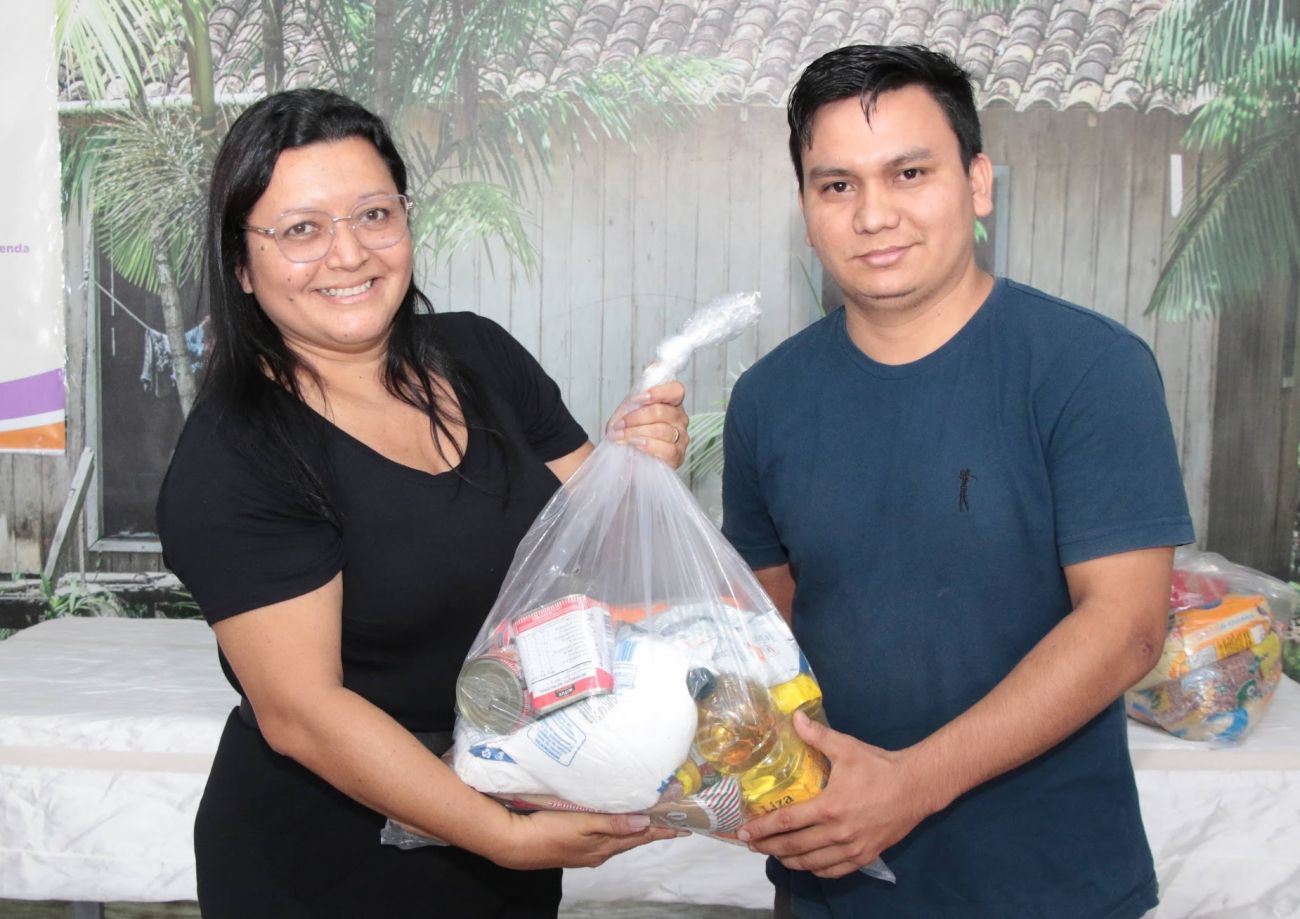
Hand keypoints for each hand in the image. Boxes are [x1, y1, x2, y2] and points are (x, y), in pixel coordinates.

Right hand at [491, 809, 681, 869]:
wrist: (515, 844)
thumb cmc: (548, 831)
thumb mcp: (583, 824)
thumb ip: (614, 823)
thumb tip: (645, 823)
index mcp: (604, 846)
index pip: (641, 836)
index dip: (662, 829)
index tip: (684, 825)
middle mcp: (599, 851)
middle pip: (634, 838)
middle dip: (654, 829)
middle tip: (674, 820)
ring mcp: (586, 850)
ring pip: (619, 838)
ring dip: (637, 829)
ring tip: (651, 819)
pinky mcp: (575, 845)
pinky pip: (605, 836)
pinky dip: (618, 829)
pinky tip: (617, 823)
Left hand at [606, 381, 689, 468]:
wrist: (628, 459)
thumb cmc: (631, 433)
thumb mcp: (628, 414)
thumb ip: (632, 405)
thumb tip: (633, 402)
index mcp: (672, 404)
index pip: (676, 390)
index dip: (657, 392)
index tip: (636, 399)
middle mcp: (680, 419)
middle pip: (661, 412)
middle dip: (635, 418)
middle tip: (619, 425)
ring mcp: (682, 438)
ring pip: (661, 430)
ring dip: (636, 433)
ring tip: (620, 437)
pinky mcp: (678, 456)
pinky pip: (667, 450)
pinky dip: (649, 446)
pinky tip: (637, 445)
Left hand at [736, 712, 937, 878]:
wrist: (916, 787)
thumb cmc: (879, 767)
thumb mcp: (846, 748)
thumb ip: (817, 735)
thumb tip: (794, 717)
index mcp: (829, 807)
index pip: (786, 822)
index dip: (762, 828)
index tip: (744, 831)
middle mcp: (837, 833)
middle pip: (794, 847)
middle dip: (768, 847)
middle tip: (751, 844)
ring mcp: (851, 848)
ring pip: (811, 863)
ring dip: (788, 861)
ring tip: (774, 853)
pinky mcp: (865, 856)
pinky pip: (833, 871)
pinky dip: (815, 870)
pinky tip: (806, 864)